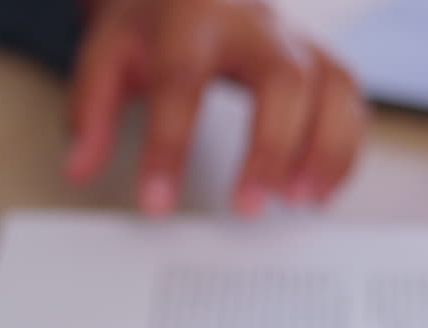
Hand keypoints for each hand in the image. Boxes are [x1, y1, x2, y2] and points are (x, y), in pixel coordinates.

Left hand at [65, 0, 367, 216]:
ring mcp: (295, 40)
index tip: (156, 203)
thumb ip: (89, 110)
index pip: (182, 81)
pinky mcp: (321, 61)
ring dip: (322, 148)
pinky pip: (350, 100)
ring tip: (299, 202)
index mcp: (191, 18)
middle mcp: (254, 24)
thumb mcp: (107, 55)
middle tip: (247, 208)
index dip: (168, 145)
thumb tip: (78, 169)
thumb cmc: (152, 28)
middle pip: (282, 78)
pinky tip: (319, 191)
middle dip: (269, 147)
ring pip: (330, 85)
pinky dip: (343, 148)